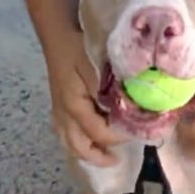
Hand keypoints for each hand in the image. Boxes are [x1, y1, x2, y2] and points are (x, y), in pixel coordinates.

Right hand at [48, 32, 126, 166]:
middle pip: (79, 147)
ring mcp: (59, 112)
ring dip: (87, 153)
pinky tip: (90, 140)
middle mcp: (64, 114)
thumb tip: (132, 106)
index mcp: (74, 106)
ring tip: (106, 156)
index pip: (98, 132)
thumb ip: (112, 88)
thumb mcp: (98, 64)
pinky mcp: (58, 107)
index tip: (137, 132)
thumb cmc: (78, 48)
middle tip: (118, 158)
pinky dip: (77, 142)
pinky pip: (65, 134)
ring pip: (69, 143)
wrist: (58, 35)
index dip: (118, 136)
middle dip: (99, 156)